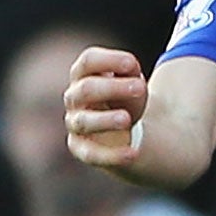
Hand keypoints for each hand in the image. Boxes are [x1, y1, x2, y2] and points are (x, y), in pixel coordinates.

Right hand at [63, 47, 146, 169]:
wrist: (126, 128)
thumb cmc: (125, 96)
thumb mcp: (132, 80)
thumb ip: (130, 71)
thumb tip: (129, 67)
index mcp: (85, 75)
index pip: (88, 62)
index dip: (108, 60)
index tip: (132, 63)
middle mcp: (75, 98)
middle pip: (86, 89)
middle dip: (113, 88)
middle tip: (140, 88)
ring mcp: (76, 124)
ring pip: (84, 121)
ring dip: (106, 120)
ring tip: (127, 119)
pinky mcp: (82, 149)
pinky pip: (92, 154)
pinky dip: (112, 155)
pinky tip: (133, 154)